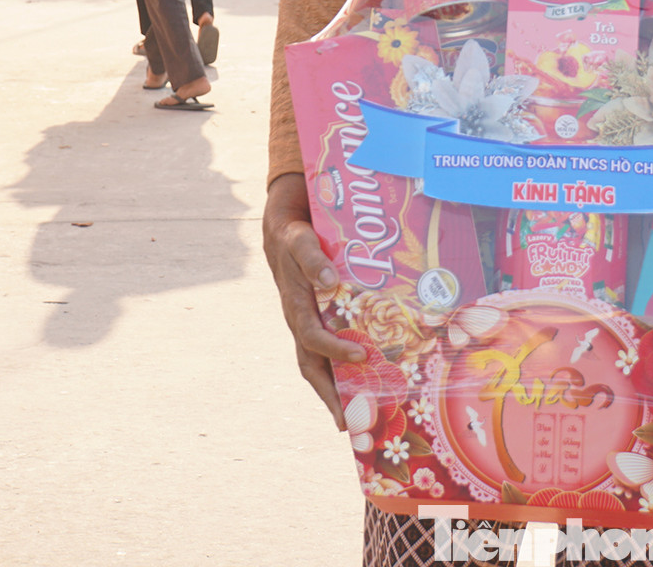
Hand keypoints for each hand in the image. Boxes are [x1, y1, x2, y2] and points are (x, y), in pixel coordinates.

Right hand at [262, 172, 365, 427]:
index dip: (335, 350)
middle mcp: (301, 322)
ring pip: (321, 366)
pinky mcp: (318, 319)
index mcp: (296, 308)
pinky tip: (368, 377)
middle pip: (314, 368)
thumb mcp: (300, 241)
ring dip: (339, 390)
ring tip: (363, 415)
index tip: (360, 355)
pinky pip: (330, 351)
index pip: (313, 339)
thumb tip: (328, 280)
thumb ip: (312, 258)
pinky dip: (345, 368)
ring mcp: (309, 324)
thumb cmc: (294, 236)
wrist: (283, 228)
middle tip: (353, 424)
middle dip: (331, 397)